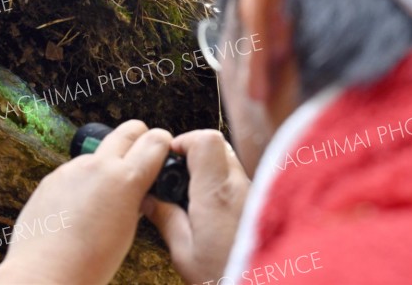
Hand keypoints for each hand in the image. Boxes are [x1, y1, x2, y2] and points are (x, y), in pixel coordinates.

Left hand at [0, 120, 172, 284]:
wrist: (45, 273)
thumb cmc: (87, 261)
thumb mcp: (129, 230)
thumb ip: (135, 199)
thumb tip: (138, 189)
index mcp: (124, 179)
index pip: (155, 140)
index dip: (163, 144)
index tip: (162, 151)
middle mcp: (97, 166)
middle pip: (129, 129)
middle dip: (139, 138)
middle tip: (140, 159)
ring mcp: (71, 169)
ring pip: (99, 154)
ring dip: (106, 166)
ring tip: (102, 200)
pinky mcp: (52, 178)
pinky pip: (75, 171)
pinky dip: (83, 182)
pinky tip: (78, 209)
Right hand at [142, 130, 249, 283]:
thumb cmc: (226, 277)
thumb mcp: (185, 254)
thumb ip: (166, 220)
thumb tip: (150, 201)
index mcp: (216, 195)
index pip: (205, 141)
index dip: (184, 141)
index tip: (169, 154)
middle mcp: (239, 187)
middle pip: (218, 144)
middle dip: (194, 151)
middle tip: (178, 173)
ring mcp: (253, 193)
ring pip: (229, 160)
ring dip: (209, 168)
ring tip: (193, 193)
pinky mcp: (261, 203)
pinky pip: (238, 179)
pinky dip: (221, 183)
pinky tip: (211, 208)